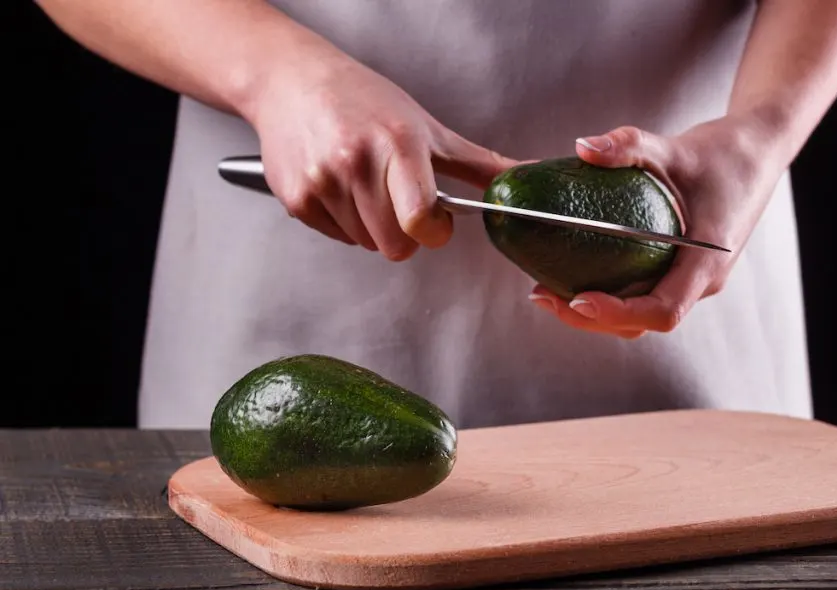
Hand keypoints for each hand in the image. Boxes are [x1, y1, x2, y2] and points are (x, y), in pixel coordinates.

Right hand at [247, 50, 516, 259]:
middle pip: (395, 245)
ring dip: (372, 225)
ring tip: (364, 184)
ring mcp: (323, 182)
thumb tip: (529, 176)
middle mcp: (356, 163)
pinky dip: (343, 221)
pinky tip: (339, 186)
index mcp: (398, 145)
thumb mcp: (427, 127)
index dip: (434, 230)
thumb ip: (479, 164)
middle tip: (397, 197)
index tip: (435, 219)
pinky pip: (337, 237)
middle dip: (404, 231)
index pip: (421, 219)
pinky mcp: (296, 199)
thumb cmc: (363, 100)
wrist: (291, 80)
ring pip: (366, 244)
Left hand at [529, 114, 788, 338]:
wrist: (756, 154)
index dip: (618, 312)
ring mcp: (690, 281)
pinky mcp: (680, 273)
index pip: (663, 310)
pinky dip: (608, 294)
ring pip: (640, 315)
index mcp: (706, 263)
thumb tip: (582, 147)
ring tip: (547, 290)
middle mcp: (700, 282)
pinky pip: (642, 296)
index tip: (578, 299)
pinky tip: (573, 273)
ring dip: (595, 312)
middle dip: (590, 318)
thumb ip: (629, 146)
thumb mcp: (674, 147)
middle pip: (642, 322)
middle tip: (541, 295)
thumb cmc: (723, 154)